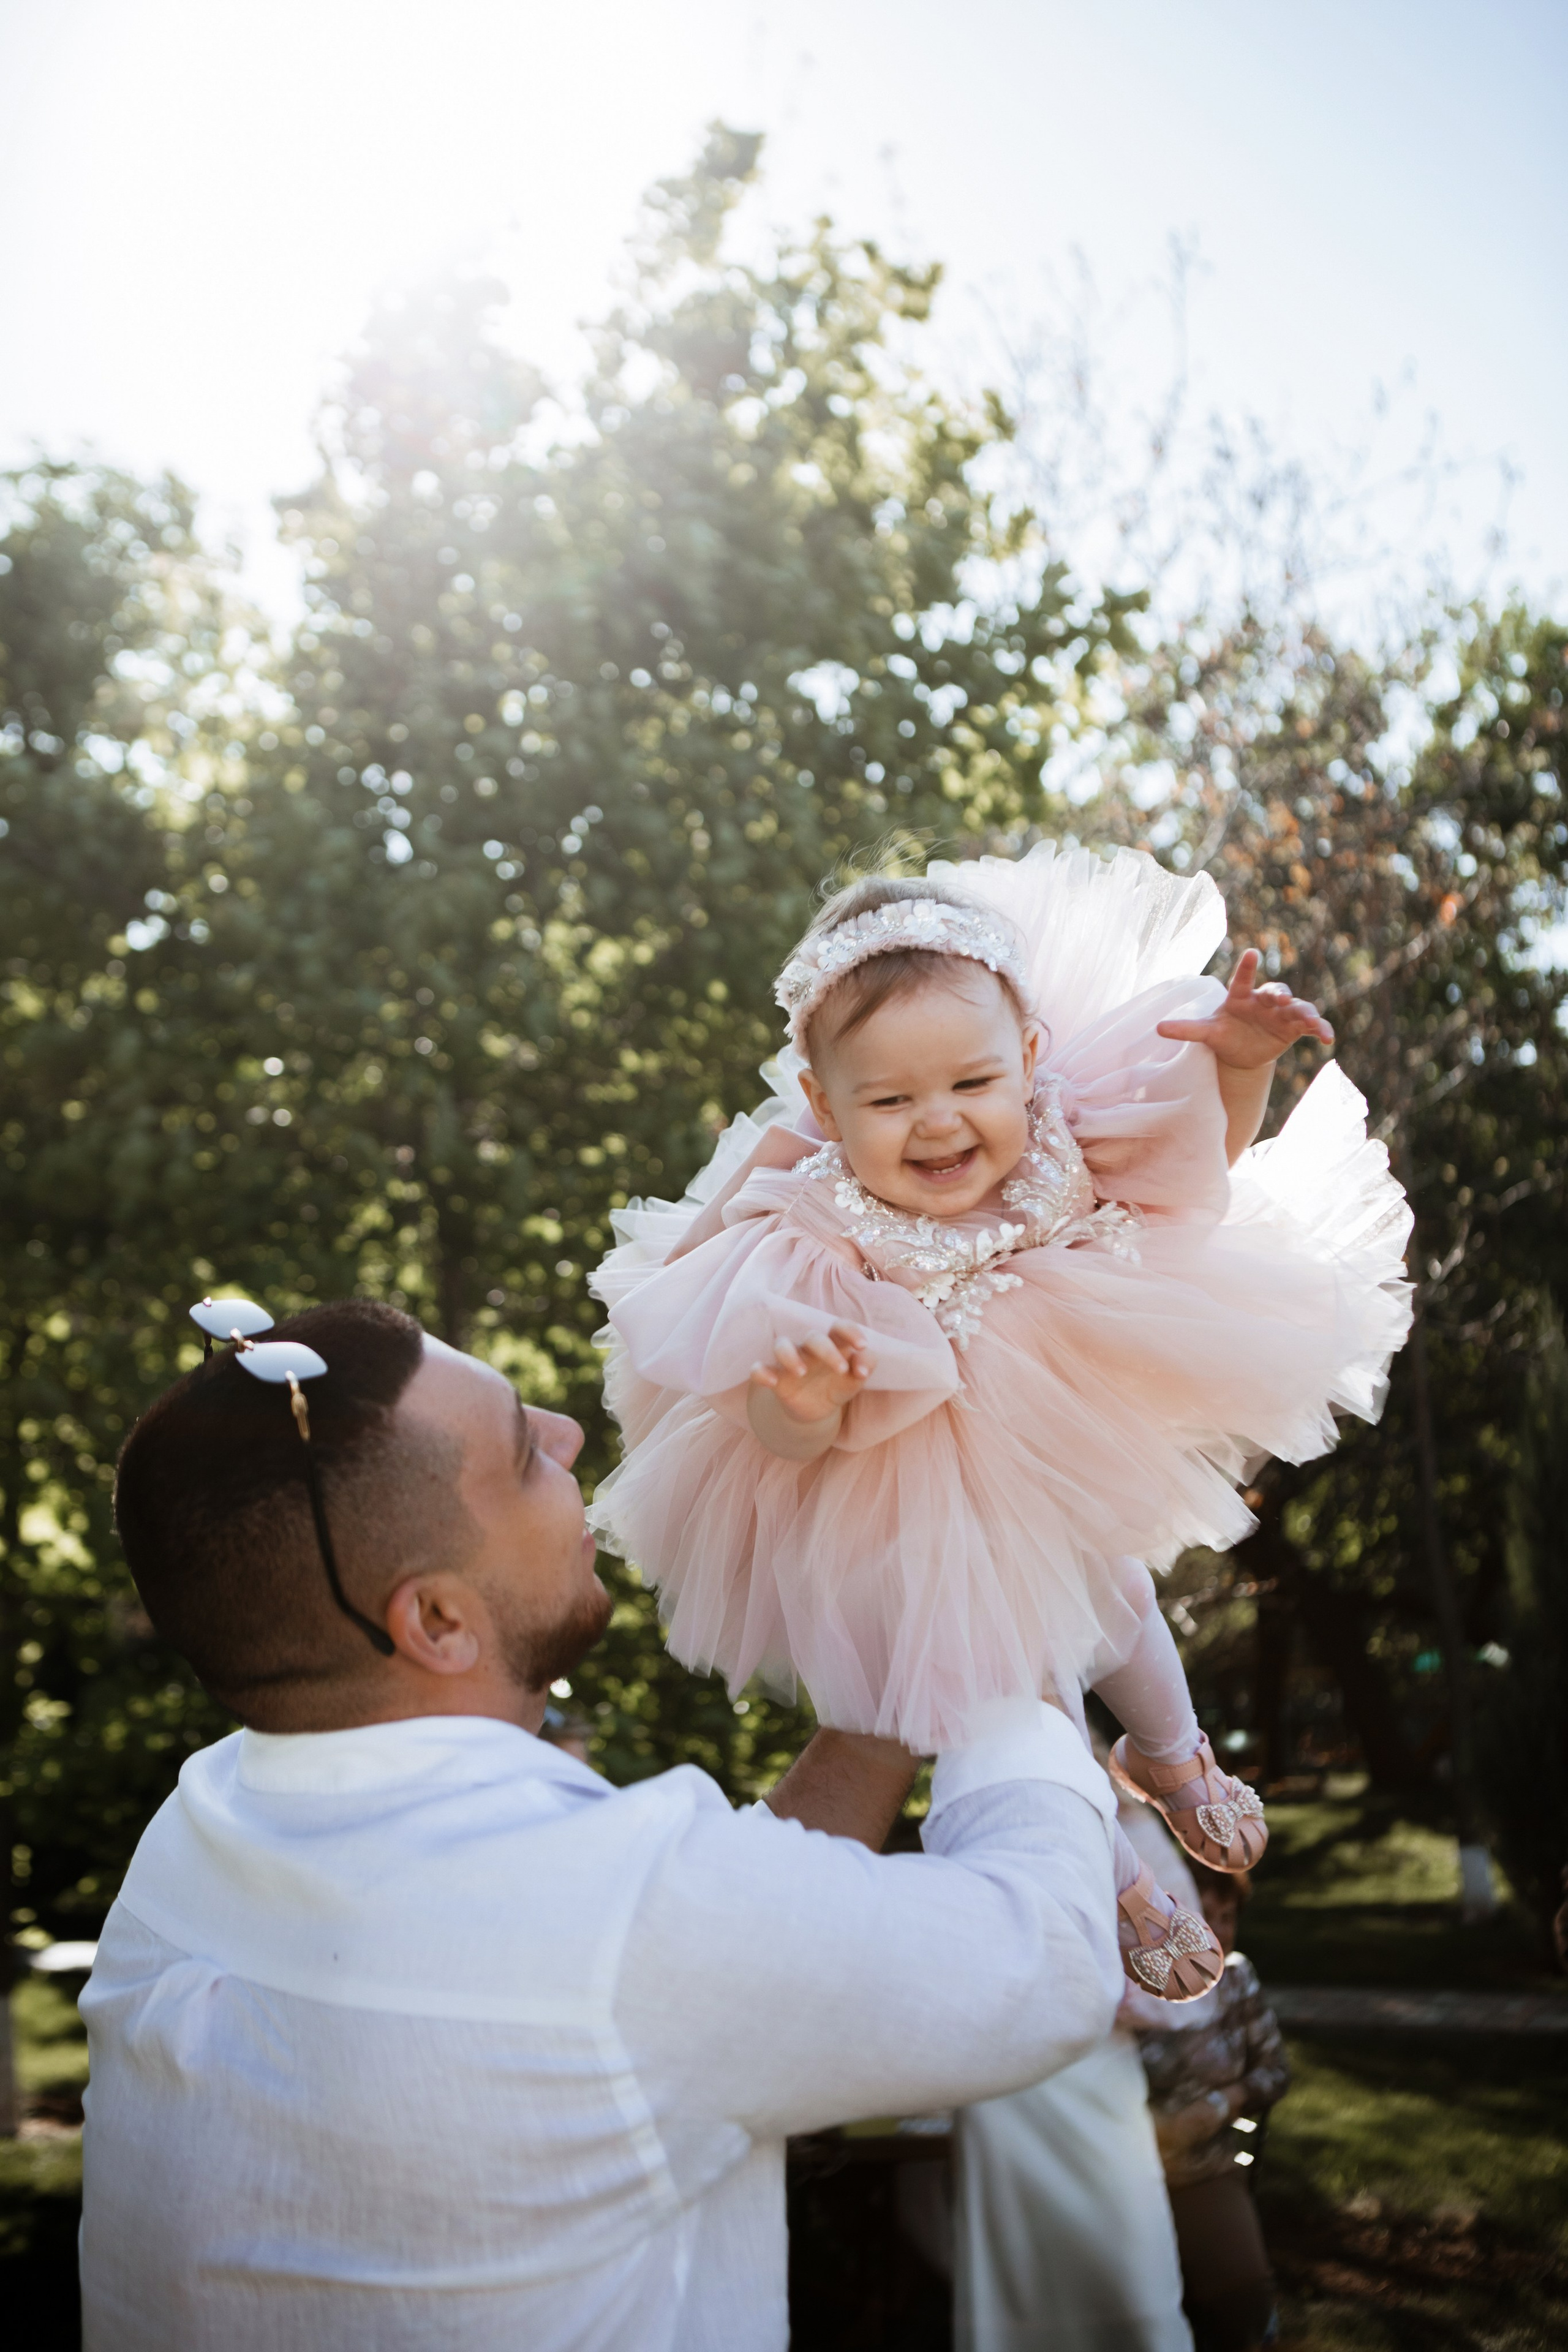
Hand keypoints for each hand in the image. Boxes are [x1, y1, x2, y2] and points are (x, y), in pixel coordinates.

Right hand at [749, 1324, 873, 1423]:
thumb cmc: (838, 1385)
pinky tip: (771, 1381)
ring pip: (782, 1345)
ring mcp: (790, 1362)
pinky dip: (761, 1372)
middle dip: (827, 1350)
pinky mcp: (775, 1378)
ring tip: (802, 1372)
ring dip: (790, 1356)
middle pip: (813, 1337)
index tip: (862, 1346)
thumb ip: (866, 1365)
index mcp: (832, 1344)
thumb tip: (861, 1369)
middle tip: (841, 1369)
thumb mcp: (856, 1378)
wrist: (817, 1410)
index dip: (850, 1331)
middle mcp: (810, 1349)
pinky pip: (759, 1369)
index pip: (839, 1327)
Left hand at [1156, 948, 1333, 1070]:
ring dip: (1303, 1011)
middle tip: (1280, 1000)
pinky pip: (1311, 1026)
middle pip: (1275, 992)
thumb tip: (1157, 1028)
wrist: (1242, 1053)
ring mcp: (1281, 1013)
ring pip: (1297, 1007)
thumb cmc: (1223, 1035)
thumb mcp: (1206, 1033)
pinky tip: (1328, 1039)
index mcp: (1240, 997)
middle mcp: (1263, 1001)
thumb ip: (1186, 1029)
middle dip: (1279, 994)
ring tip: (1308, 1019)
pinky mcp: (1295, 1028)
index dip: (1247, 967)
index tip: (1251, 952)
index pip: (1243, 979)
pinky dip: (1321, 1029)